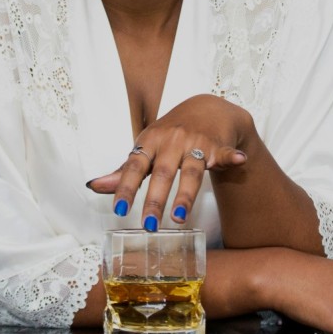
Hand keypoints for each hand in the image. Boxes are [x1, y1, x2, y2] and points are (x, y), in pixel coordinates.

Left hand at [87, 95, 251, 228]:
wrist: (207, 107)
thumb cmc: (171, 133)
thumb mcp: (147, 147)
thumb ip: (124, 170)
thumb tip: (93, 186)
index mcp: (151, 140)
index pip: (135, 165)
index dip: (126, 187)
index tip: (119, 210)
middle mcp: (173, 140)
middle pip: (164, 173)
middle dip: (155, 200)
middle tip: (149, 226)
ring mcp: (197, 142)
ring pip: (192, 171)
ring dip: (186, 194)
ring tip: (179, 217)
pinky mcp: (219, 145)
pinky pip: (225, 152)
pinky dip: (231, 157)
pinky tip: (239, 160)